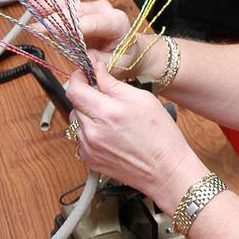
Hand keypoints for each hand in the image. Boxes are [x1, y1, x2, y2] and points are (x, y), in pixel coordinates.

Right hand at [38, 0, 139, 72]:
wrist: (132, 48)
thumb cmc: (126, 57)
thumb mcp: (119, 65)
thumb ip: (101, 61)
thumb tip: (84, 56)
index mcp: (115, 22)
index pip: (88, 22)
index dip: (67, 27)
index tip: (50, 30)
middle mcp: (104, 10)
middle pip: (75, 12)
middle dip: (54, 19)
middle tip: (35, 28)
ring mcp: (93, 7)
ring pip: (69, 5)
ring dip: (49, 7)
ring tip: (30, 5)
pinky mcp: (84, 10)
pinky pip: (66, 6)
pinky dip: (50, 6)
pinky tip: (35, 2)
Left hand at [66, 62, 201, 210]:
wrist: (164, 170)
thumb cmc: (160, 134)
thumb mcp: (142, 99)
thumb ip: (113, 83)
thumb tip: (97, 68)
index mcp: (106, 112)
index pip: (74, 90)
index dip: (77, 78)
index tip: (83, 74)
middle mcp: (92, 131)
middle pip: (74, 104)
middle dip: (85, 95)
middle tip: (103, 95)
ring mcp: (88, 148)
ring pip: (77, 121)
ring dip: (87, 114)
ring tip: (110, 117)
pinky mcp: (89, 160)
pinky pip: (81, 138)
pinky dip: (90, 131)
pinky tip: (110, 133)